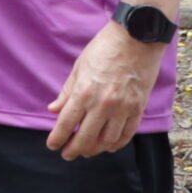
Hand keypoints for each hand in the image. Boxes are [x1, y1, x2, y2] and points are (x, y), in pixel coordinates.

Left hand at [46, 20, 163, 160]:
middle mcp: (103, 104)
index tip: (53, 146)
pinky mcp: (139, 107)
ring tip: (87, 152)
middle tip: (68, 155)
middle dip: (74, 149)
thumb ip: (67, 92)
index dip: (58, 138)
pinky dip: (117, 143)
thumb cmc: (104, 49)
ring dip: (95, 149)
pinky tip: (109, 146)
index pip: (66, 124)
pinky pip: (128, 133)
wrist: (137, 38)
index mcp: (84, 93)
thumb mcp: (79, 68)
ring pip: (108, 140)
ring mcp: (123, 108)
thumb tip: (54, 110)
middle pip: (86, 137)